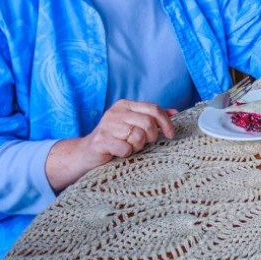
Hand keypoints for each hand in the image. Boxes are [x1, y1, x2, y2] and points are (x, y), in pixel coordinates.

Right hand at [46, 100, 175, 191]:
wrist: (85, 154)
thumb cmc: (115, 140)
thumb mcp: (134, 125)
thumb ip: (152, 118)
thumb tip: (174, 112)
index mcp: (126, 105)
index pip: (154, 108)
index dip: (166, 122)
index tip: (171, 135)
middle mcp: (115, 112)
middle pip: (148, 122)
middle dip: (152, 136)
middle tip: (145, 144)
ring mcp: (106, 125)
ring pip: (138, 136)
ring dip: (138, 146)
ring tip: (129, 147)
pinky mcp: (100, 140)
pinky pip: (126, 148)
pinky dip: (127, 153)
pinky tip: (120, 153)